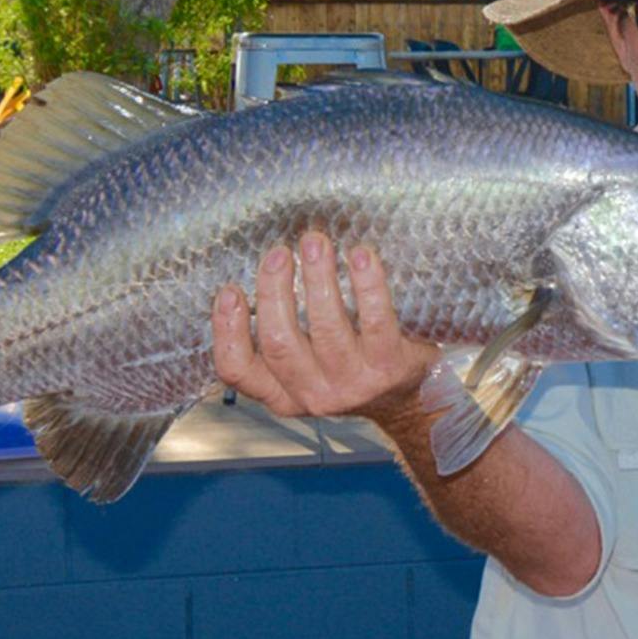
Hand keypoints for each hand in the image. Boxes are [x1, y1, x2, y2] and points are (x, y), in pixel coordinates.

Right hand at [211, 232, 441, 421]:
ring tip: (316, 242)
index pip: (238, 371)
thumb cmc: (349, 367)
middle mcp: (313, 394)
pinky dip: (367, 284)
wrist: (410, 396)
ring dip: (318, 277)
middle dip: (274, 290)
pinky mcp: (389, 367)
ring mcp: (353, 383)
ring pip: (326, 328)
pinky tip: (360, 255)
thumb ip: (283, 334)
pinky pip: (374, 320)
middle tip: (279, 252)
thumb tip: (264, 270)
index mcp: (282, 393)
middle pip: (280, 342)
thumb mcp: (307, 366)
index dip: (228, 330)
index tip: (230, 290)